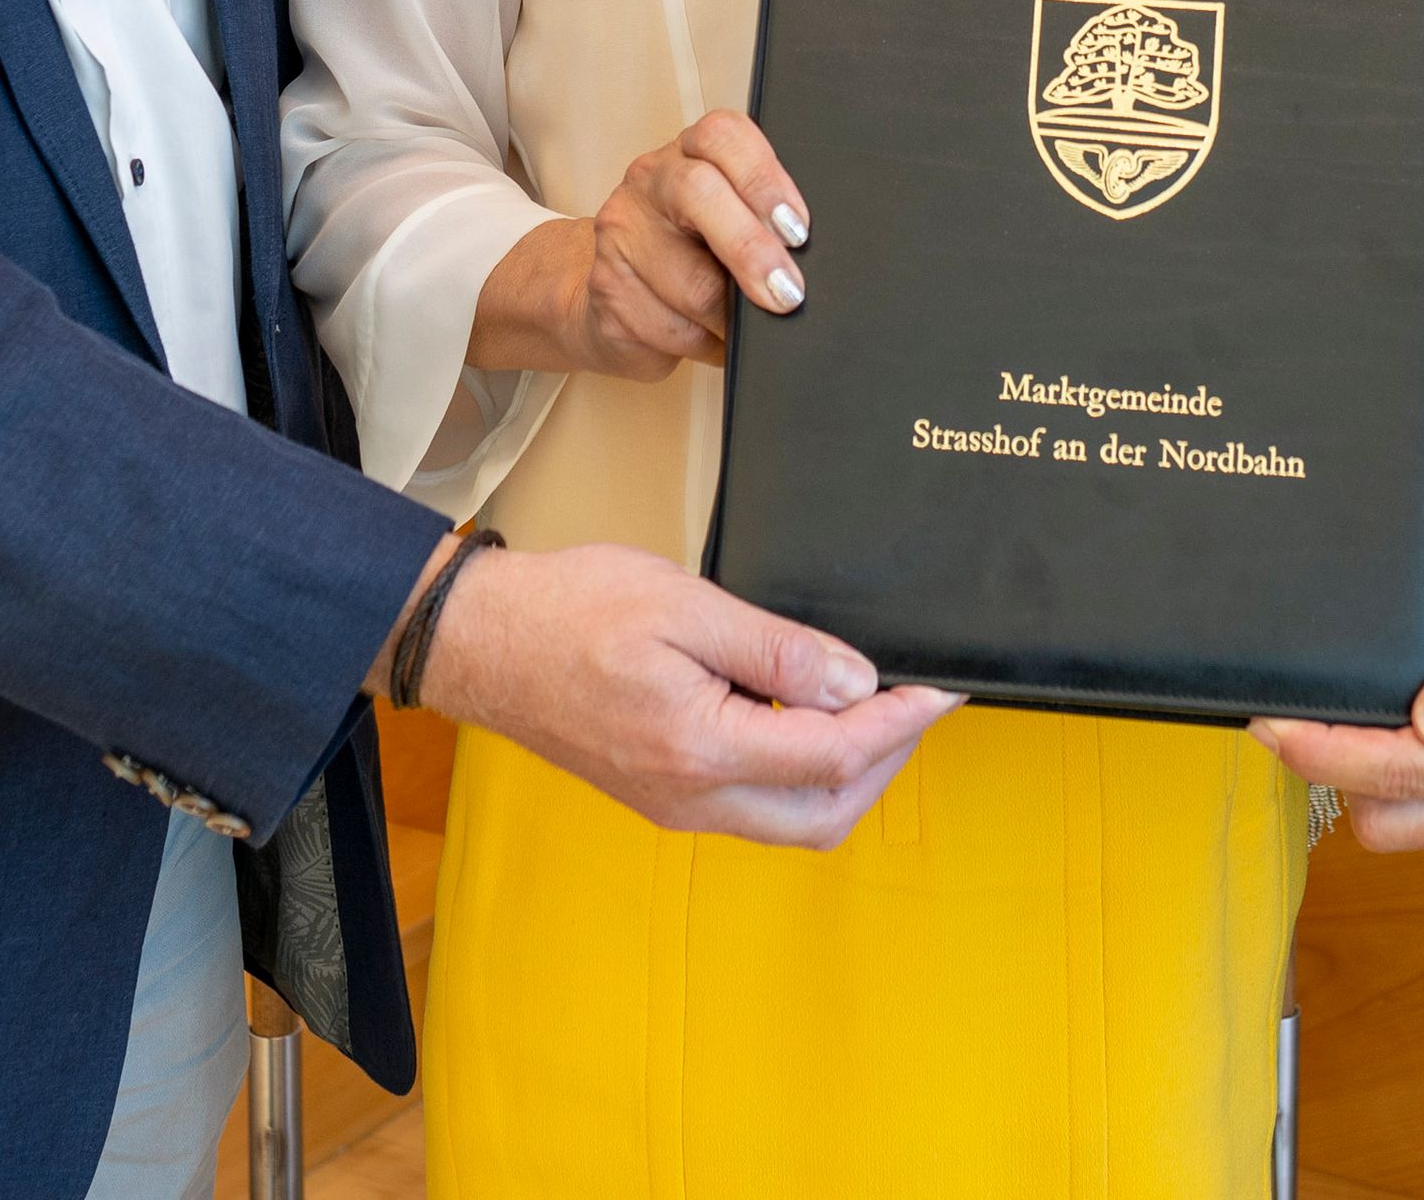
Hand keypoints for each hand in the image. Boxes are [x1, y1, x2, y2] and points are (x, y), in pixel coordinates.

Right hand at [410, 537, 959, 844]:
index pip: (834, 756)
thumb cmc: (569, 610)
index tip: (941, 690)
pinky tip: (808, 718)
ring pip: (794, 820)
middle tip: (915, 702)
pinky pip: (757, 807)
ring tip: (873, 707)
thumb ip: (775, 649)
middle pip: (826, 814)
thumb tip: (854, 684)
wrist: (482, 641)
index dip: (901, 723)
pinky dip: (802, 774)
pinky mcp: (664, 796)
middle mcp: (692, 798)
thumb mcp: (684, 604)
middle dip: (886, 762)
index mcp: (700, 750)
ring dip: (847, 775)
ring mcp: (677, 806)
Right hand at [466, 111, 808, 381]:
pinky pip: (669, 327)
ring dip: (731, 317)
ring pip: (690, 281)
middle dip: (751, 250)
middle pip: (697, 194)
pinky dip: (704, 343)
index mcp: (690, 152)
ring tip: (750, 328)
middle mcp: (650, 181)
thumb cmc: (693, 254)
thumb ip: (764, 221)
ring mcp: (620, 232)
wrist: (612, 295)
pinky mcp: (606, 289)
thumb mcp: (731, 221)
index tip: (797, 229)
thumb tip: (814, 261)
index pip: (723, 136)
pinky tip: (711, 339)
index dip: (764, 180)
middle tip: (788, 292)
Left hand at [1252, 520, 1423, 852]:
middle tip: (1294, 714)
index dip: (1324, 751)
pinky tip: (1389, 727)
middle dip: (1333, 775)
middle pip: (1391, 819)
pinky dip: (1403, 780)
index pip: (1397, 773)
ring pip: (1412, 822)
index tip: (1271, 723)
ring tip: (1336, 716)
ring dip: (1366, 782)